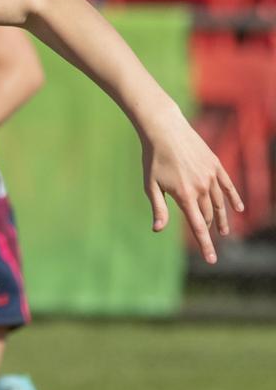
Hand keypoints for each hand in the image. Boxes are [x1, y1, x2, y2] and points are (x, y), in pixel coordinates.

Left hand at [142, 114, 243, 263]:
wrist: (164, 129)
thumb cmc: (153, 158)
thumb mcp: (151, 185)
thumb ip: (159, 209)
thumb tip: (158, 230)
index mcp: (185, 196)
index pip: (198, 227)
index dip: (205, 245)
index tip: (212, 260)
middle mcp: (201, 187)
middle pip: (208, 215)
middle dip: (207, 228)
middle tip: (207, 239)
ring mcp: (211, 175)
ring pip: (219, 202)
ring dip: (221, 218)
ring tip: (224, 231)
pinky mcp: (215, 165)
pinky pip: (228, 186)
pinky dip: (233, 198)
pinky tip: (238, 209)